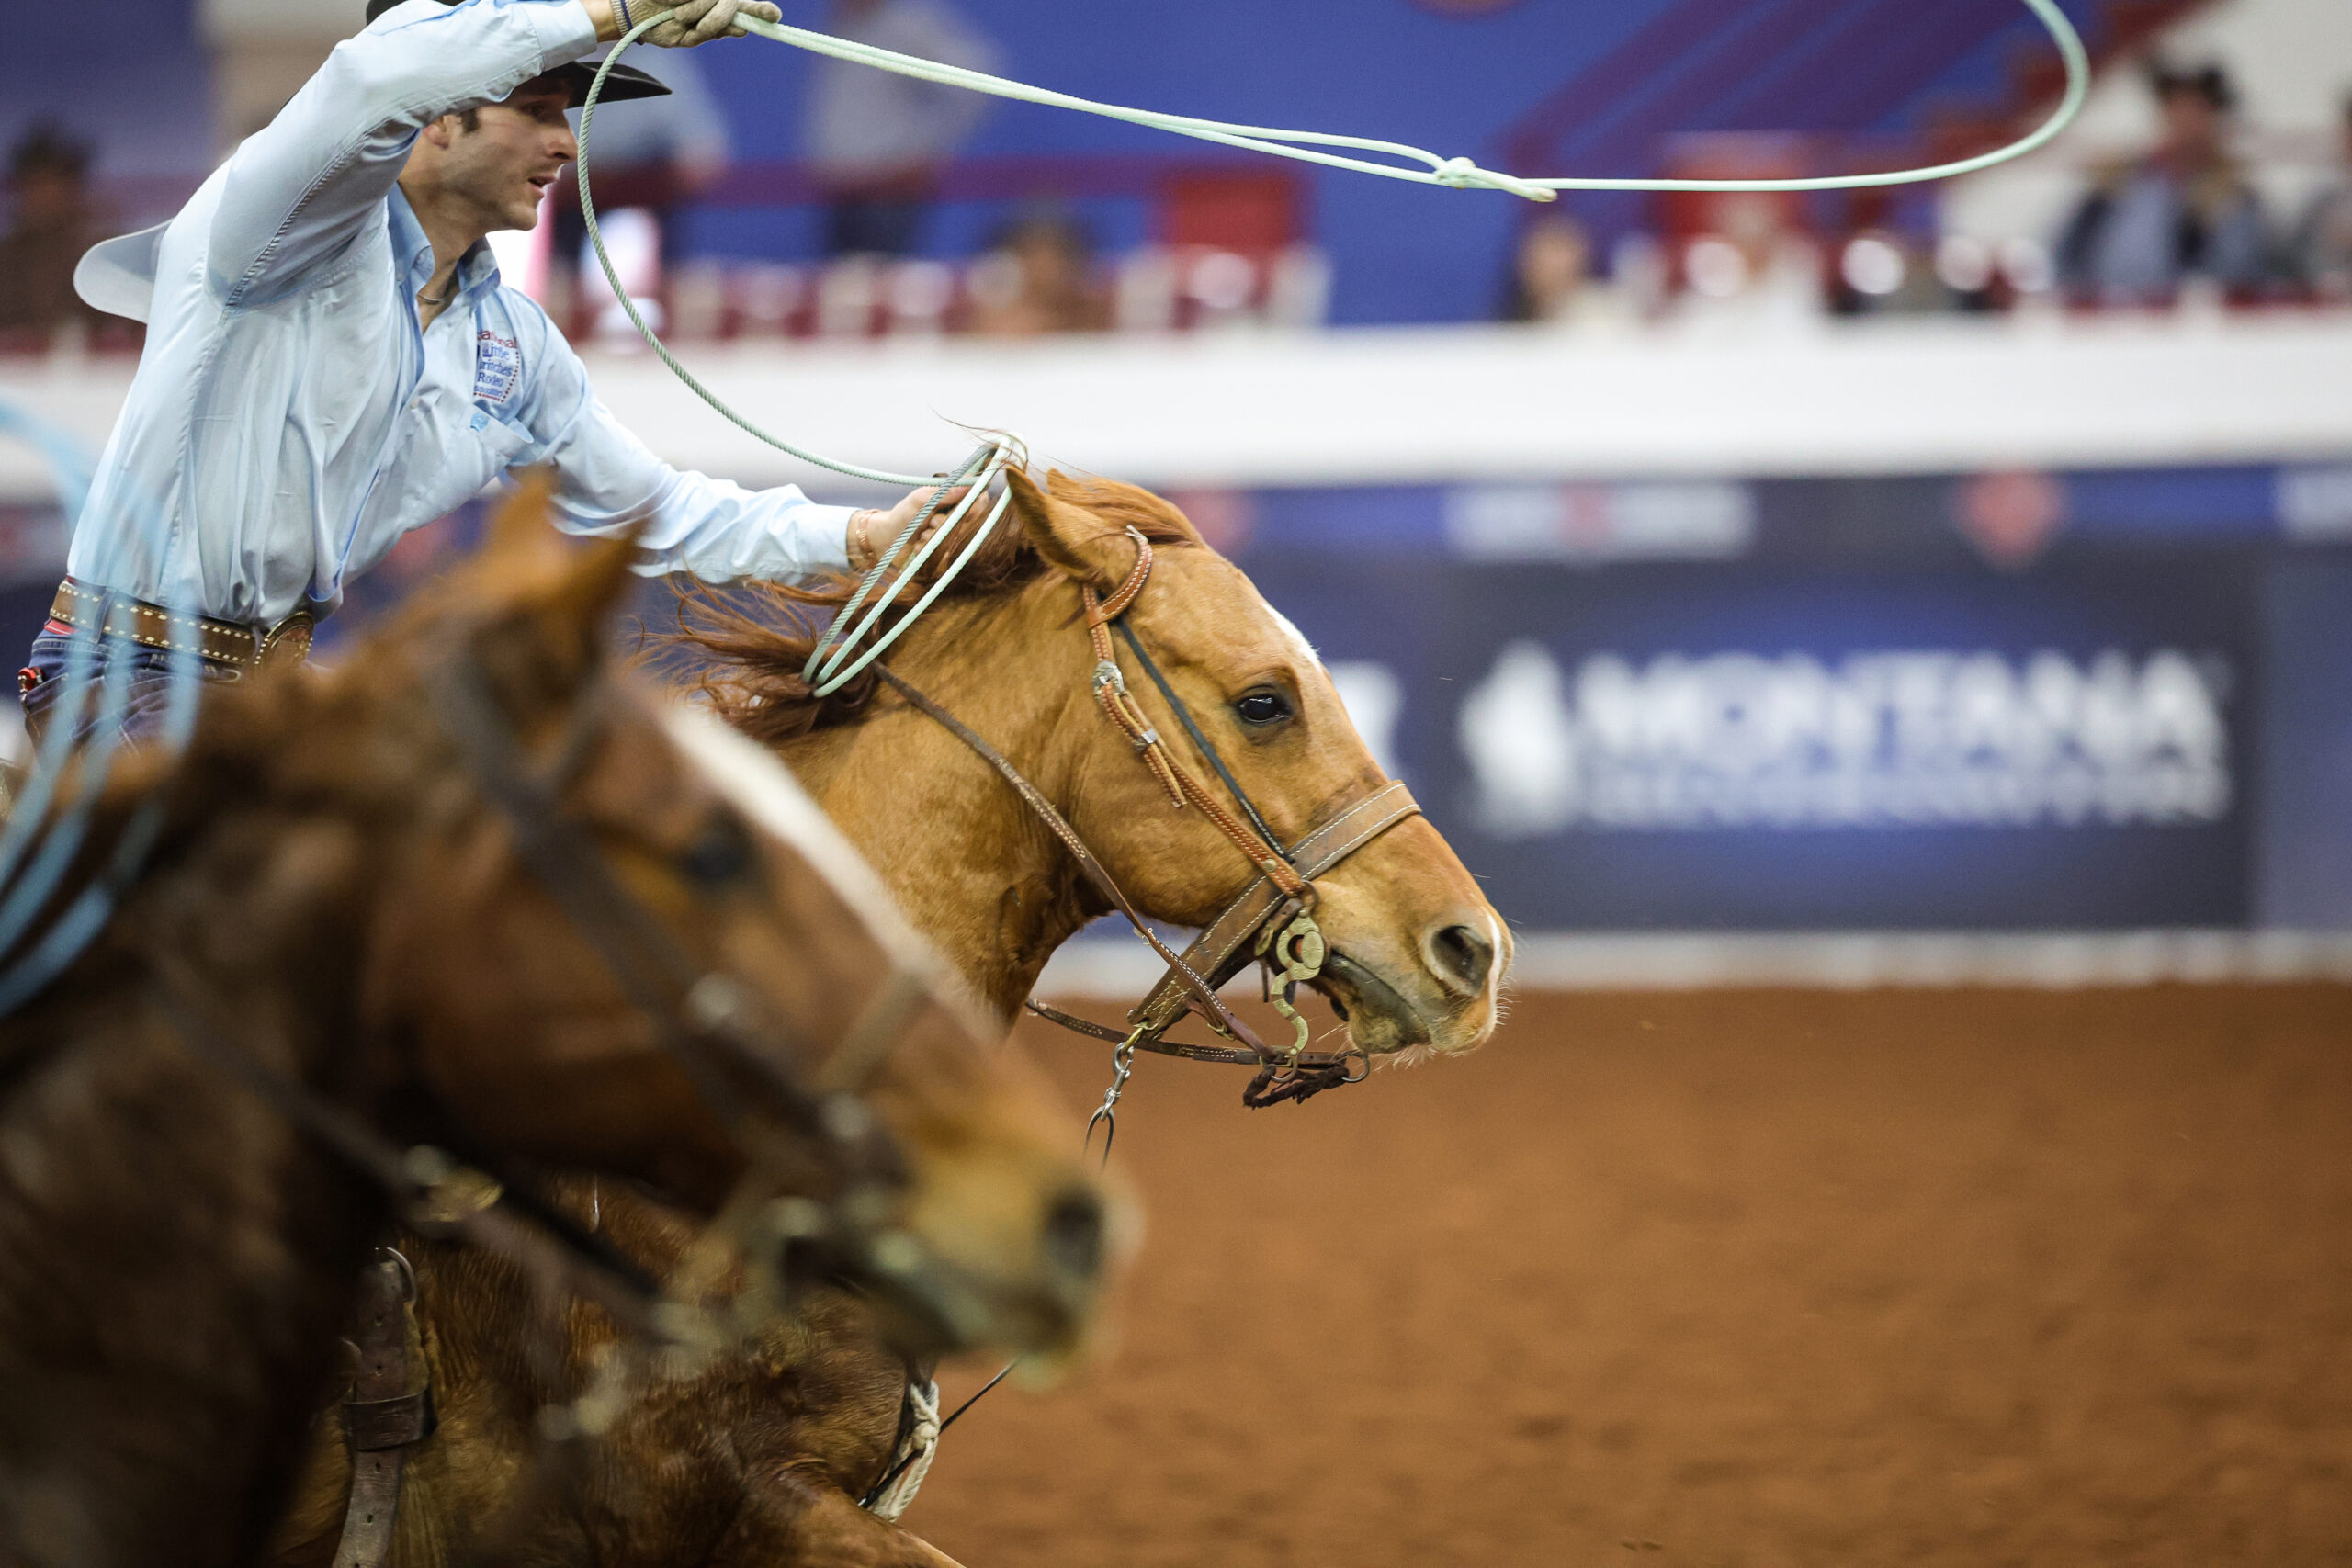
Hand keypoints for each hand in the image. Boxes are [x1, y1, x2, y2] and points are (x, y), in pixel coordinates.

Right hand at [637, 0, 780, 46]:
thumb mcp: (688, 36)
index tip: (774, 16)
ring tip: (678, 15)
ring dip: (695, 10)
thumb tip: (742, 29)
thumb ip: (714, 31)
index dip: (763, 11)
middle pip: (732, 4)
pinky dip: (682, 0)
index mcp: (721, 15)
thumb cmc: (664, 27)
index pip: (749, 10)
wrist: (634, 14)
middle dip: (715, 19)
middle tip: (693, 26)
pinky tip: (670, 2)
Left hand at [848, 485, 973, 571]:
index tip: (966, 512)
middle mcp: (957, 517)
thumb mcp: (922, 499)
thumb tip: (970, 484)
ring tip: (922, 534)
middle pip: (969, 521)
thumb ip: (946, 493)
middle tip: (931, 522)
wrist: (887, 539)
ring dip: (936, 536)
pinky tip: (919, 545)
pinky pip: (947, 552)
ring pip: (957, 537)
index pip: (980, 500)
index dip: (977, 506)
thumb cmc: (904, 514)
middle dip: (947, 524)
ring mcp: (951, 535)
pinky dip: (930, 548)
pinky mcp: (945, 551)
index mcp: (954, 499)